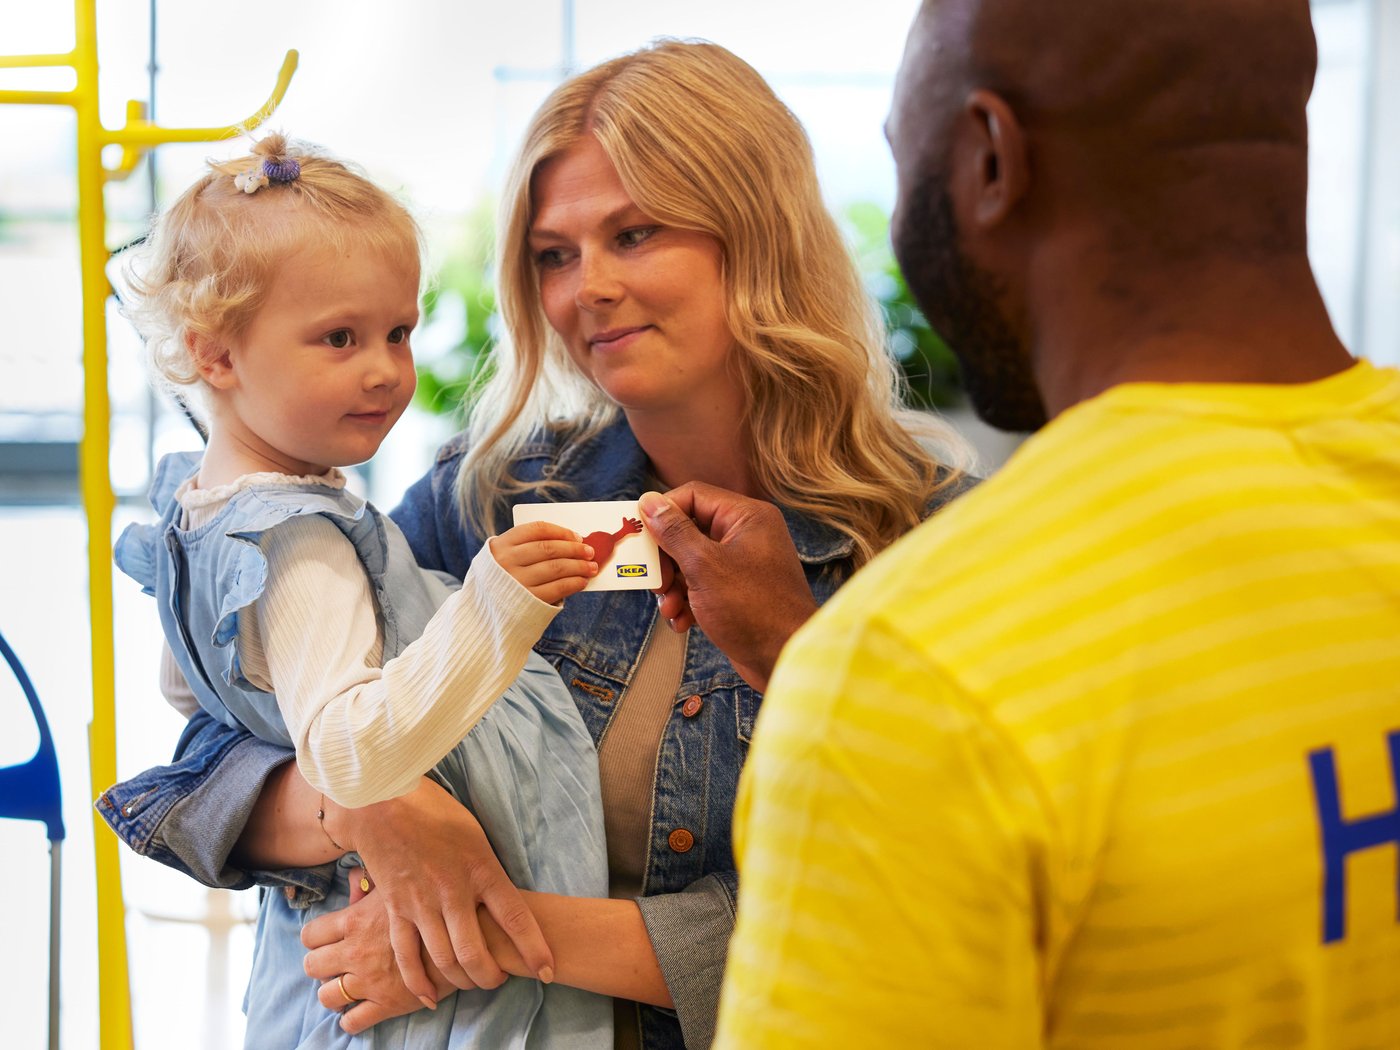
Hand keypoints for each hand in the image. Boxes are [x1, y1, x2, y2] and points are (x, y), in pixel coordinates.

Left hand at [302, 873, 456, 1034]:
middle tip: (337, 963)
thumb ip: (372, 884)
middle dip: (321, 966)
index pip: (311, 934)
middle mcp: (356, 952)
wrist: (473, 931)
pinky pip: (353, 1022)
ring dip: (334, 993)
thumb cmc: (438, 901)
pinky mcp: (387, 1004)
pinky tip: (362, 1011)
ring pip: (327, 997)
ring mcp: (369, 980)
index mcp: (356, 921)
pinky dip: (351, 1020)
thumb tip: (354, 878)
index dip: (315, 939)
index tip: (327, 940)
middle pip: (312, 966)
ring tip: (349, 988)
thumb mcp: (400, 884)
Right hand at [330, 777, 554, 1003]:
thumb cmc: (436, 813)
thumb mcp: (476, 835)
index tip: (547, 970)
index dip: (534, 950)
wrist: (382, 803)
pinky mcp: (396, 909)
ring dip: (462, 980)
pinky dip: (419, 981)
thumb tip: (503, 898)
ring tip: (474, 982)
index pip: (516, 918)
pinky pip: (407, 955)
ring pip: (445, 960)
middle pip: (476, 952)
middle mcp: (454, 891)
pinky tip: (430, 996)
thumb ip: (488, 870)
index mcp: (482, 869)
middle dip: (492, 976)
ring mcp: (422, 903)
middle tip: (500, 979)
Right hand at [488, 521, 596, 603]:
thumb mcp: (505, 559)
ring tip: (591, 567)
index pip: (537, 529)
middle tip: (590, 551)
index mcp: (501, 545)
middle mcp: (507, 561)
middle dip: (574, 549)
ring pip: (556, 567)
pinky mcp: (528, 601)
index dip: (561, 531)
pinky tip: (582, 581)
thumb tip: (572, 544)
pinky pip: (558, 588)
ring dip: (578, 566)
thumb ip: (529, 549)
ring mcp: (517, 582)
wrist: (483, 614)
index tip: (577, 536)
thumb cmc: (503, 581)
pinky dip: (574, 583)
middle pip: (549, 548)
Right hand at [640, 484, 818, 691]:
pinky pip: (702, 587)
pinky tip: (682, 622)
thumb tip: (649, 501)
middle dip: (666, 559)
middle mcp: (746, 535)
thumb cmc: (753, 609)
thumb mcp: (704, 566)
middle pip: (688, 531)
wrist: (785, 659)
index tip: (640, 535)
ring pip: (691, 563)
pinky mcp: (737, 593)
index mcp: (746, 517)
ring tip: (669, 607)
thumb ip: (674, 532)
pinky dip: (687, 602)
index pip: (693, 496)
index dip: (663, 513)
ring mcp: (742, 565)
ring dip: (673, 586)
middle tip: (656, 581)